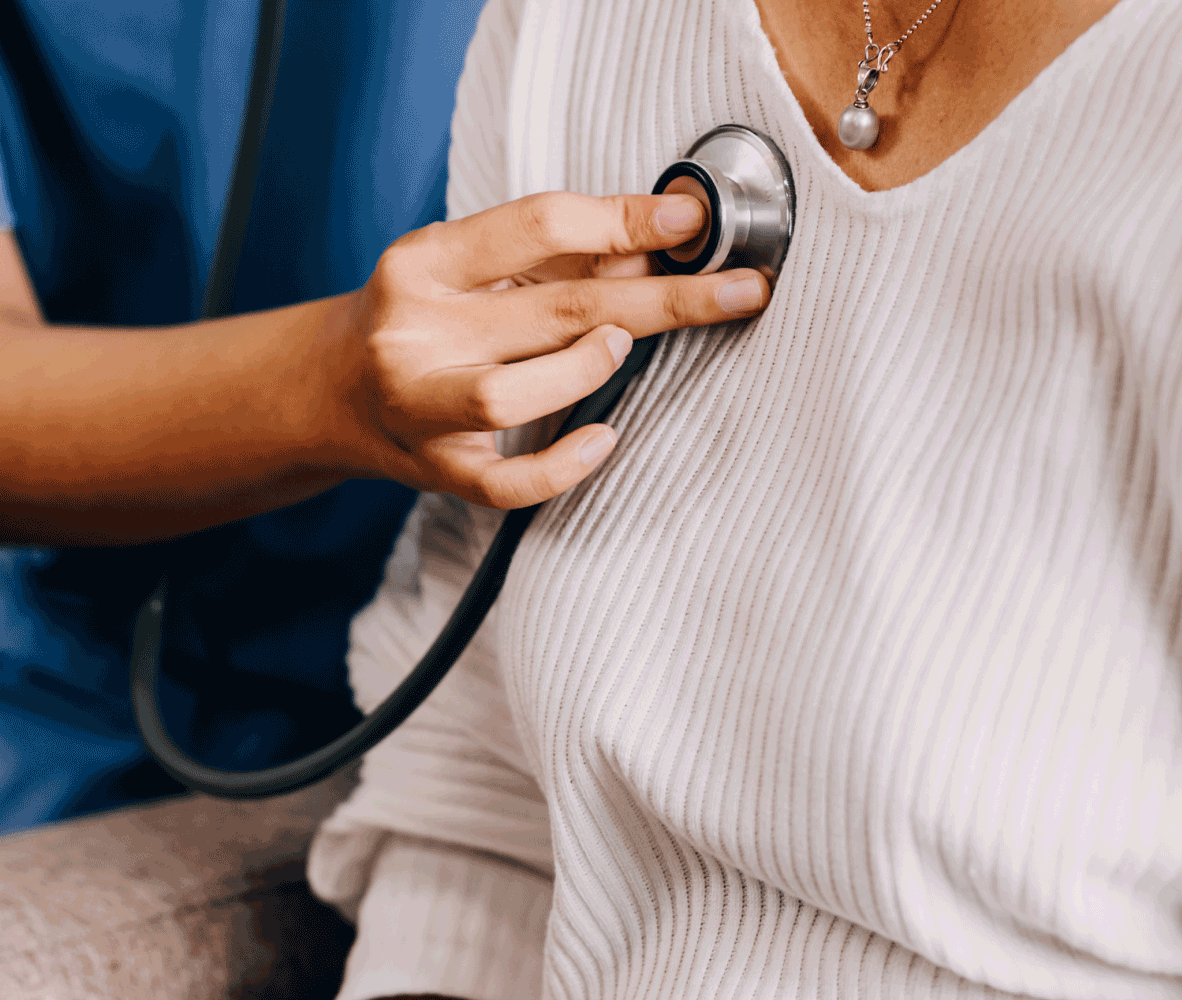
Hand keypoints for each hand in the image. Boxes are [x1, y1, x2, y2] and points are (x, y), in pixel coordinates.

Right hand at [325, 191, 769, 507]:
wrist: (328, 389)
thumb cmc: (420, 316)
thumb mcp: (469, 265)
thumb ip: (559, 254)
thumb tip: (665, 238)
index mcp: (422, 262)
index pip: (537, 224)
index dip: (624, 220)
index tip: (693, 222)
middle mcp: (412, 333)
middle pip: (552, 308)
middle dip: (661, 298)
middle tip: (740, 291)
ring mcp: (418, 409)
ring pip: (510, 396)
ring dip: (588, 367)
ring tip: (622, 346)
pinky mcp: (436, 471)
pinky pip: (506, 483)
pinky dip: (563, 466)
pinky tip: (606, 439)